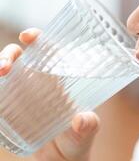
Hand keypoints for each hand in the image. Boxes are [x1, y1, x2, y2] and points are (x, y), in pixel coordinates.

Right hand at [0, 28, 99, 160]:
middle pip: (24, 58)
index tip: (29, 36)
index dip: (39, 40)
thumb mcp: (84, 135)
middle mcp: (43, 85)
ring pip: (8, 72)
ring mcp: (26, 96)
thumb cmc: (76, 144)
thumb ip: (88, 127)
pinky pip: (0, 93)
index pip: (51, 53)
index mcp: (62, 83)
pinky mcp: (12, 110)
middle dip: (10, 54)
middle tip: (4, 66)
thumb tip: (81, 120)